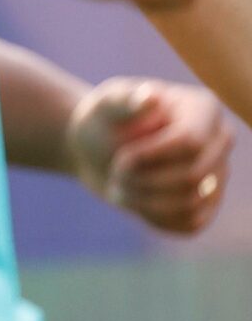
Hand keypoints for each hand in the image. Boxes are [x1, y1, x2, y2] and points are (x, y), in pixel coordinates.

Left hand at [71, 76, 232, 235]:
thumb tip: (150, 97)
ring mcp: (219, 174)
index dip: (151, 157)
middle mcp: (221, 141)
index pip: (190, 142)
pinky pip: (190, 223)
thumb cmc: (103, 121)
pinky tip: (136, 201)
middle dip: (144, 180)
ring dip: (145, 201)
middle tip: (115, 173)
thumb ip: (124, 102)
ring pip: (192, 203)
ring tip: (119, 187)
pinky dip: (154, 217)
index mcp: (204, 108)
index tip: (121, 160)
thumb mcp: (104, 106)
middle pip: (192, 176)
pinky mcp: (208, 203)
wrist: (100, 149)